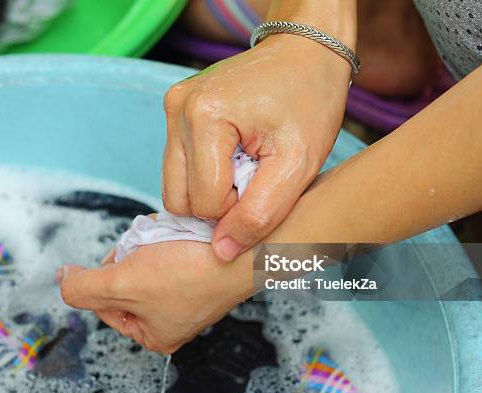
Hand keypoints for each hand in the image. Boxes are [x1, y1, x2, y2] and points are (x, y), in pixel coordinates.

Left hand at [57, 241, 252, 353]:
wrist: (244, 248)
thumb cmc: (192, 272)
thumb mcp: (122, 283)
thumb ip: (82, 287)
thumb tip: (64, 280)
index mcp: (153, 335)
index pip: (105, 303)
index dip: (106, 275)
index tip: (121, 259)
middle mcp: (172, 318)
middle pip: (126, 279)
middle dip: (131, 255)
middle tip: (145, 248)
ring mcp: (188, 293)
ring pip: (147, 260)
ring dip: (149, 242)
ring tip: (164, 239)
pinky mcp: (201, 268)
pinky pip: (169, 249)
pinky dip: (168, 237)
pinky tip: (178, 234)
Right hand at [162, 34, 351, 261]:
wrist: (304, 51)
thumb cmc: (309, 101)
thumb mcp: (298, 164)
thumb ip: (260, 213)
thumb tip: (221, 251)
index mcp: (205, 117)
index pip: (206, 203)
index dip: (240, 209)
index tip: (268, 182)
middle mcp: (177, 109)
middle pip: (180, 199)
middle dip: (220, 204)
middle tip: (256, 179)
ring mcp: (172, 106)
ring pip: (174, 187)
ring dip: (210, 191)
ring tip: (245, 168)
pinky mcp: (174, 108)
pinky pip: (177, 166)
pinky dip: (203, 174)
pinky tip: (232, 158)